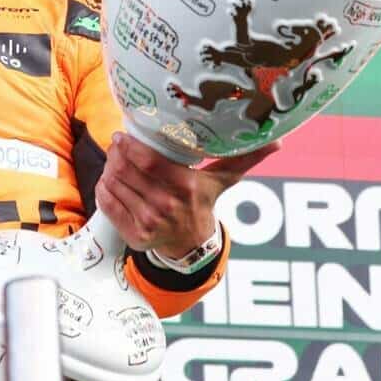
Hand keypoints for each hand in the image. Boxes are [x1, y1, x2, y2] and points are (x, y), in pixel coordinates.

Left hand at [95, 133, 280, 256]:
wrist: (193, 245)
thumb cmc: (204, 202)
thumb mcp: (223, 180)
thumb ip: (245, 158)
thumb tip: (277, 141)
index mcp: (185, 187)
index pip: (150, 162)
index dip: (131, 146)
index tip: (121, 135)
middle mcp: (166, 205)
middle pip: (128, 170)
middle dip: (117, 154)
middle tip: (116, 144)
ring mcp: (148, 221)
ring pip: (115, 184)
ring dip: (109, 169)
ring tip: (114, 160)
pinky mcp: (134, 235)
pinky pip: (108, 204)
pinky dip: (103, 189)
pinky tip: (108, 180)